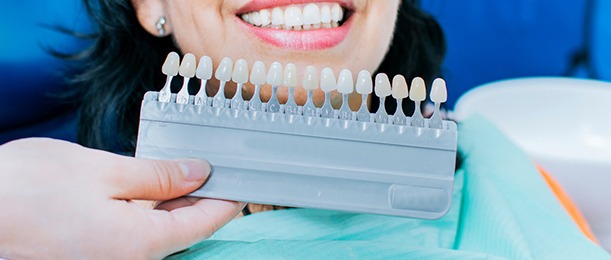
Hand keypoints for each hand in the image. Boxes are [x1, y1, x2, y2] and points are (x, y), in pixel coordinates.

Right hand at [0, 138, 244, 258]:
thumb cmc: (26, 190)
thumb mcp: (104, 171)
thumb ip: (157, 175)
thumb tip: (197, 173)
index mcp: (141, 243)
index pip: (204, 223)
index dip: (227, 200)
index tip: (242, 183)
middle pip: (183, 228)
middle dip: (201, 198)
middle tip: (214, 167)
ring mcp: (110, 259)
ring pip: (159, 230)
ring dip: (173, 201)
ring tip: (181, 170)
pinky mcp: (94, 254)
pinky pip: (134, 233)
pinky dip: (147, 210)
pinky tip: (147, 186)